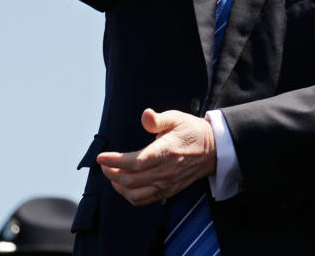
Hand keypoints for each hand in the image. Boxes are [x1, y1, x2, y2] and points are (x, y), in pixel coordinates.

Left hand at [96, 108, 215, 206]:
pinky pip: (143, 200)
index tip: (101, 157)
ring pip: (135, 193)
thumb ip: (158, 119)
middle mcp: (166, 170)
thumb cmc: (192, 132)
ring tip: (112, 175)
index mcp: (167, 151)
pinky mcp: (168, 191)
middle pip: (131, 179)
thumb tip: (145, 116)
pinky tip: (124, 186)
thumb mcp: (177, 118)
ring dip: (118, 186)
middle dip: (111, 173)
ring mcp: (167, 183)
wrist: (213, 150)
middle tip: (104, 165)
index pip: (136, 161)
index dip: (115, 161)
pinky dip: (129, 196)